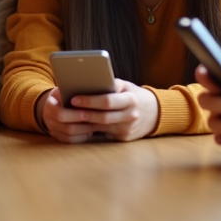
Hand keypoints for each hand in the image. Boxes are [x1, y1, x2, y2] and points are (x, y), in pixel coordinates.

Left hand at [37, 79, 159, 142]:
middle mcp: (131, 116)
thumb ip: (110, 84)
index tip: (74, 98)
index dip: (90, 101)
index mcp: (131, 99)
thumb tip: (89, 81)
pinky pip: (104, 134)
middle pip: (102, 117)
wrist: (154, 113)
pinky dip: (91, 129)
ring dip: (84, 123)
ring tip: (68, 116)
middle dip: (83, 113)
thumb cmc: (134, 95)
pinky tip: (79, 125)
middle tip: (66, 109)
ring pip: (101, 127)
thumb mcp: (126, 86)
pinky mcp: (124, 139)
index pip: (108, 101)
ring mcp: (128, 130)